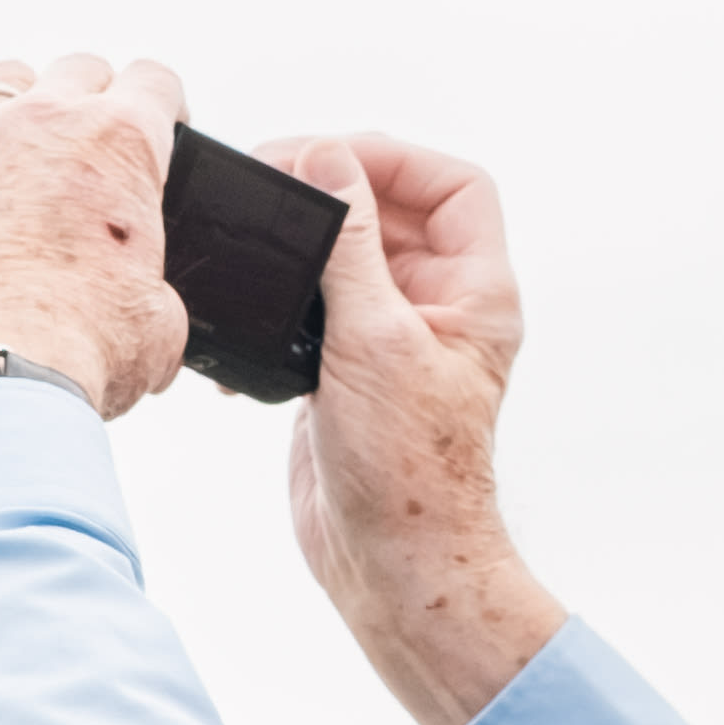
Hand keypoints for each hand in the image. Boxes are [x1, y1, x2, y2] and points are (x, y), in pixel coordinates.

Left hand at [0, 53, 194, 416]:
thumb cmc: (78, 353)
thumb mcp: (158, 326)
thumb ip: (157, 291)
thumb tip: (150, 309)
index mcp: (122, 143)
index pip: (154, 82)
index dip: (163, 106)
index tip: (157, 132)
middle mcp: (49, 118)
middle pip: (80, 71)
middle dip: (94, 103)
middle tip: (90, 153)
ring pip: (7, 77)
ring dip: (24, 102)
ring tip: (23, 149)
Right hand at [278, 134, 564, 724]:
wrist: (389, 566)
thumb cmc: (407, 472)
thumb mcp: (375, 339)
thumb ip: (350, 245)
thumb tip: (328, 161)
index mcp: (475, 293)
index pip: (455, 187)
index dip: (397, 160)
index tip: (333, 157)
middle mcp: (439, 311)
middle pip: (391, 216)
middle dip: (333, 194)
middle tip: (272, 183)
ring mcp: (391, 344)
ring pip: (347, 263)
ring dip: (301, 250)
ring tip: (251, 240)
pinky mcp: (347, 376)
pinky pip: (315, 315)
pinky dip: (281, 307)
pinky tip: (248, 324)